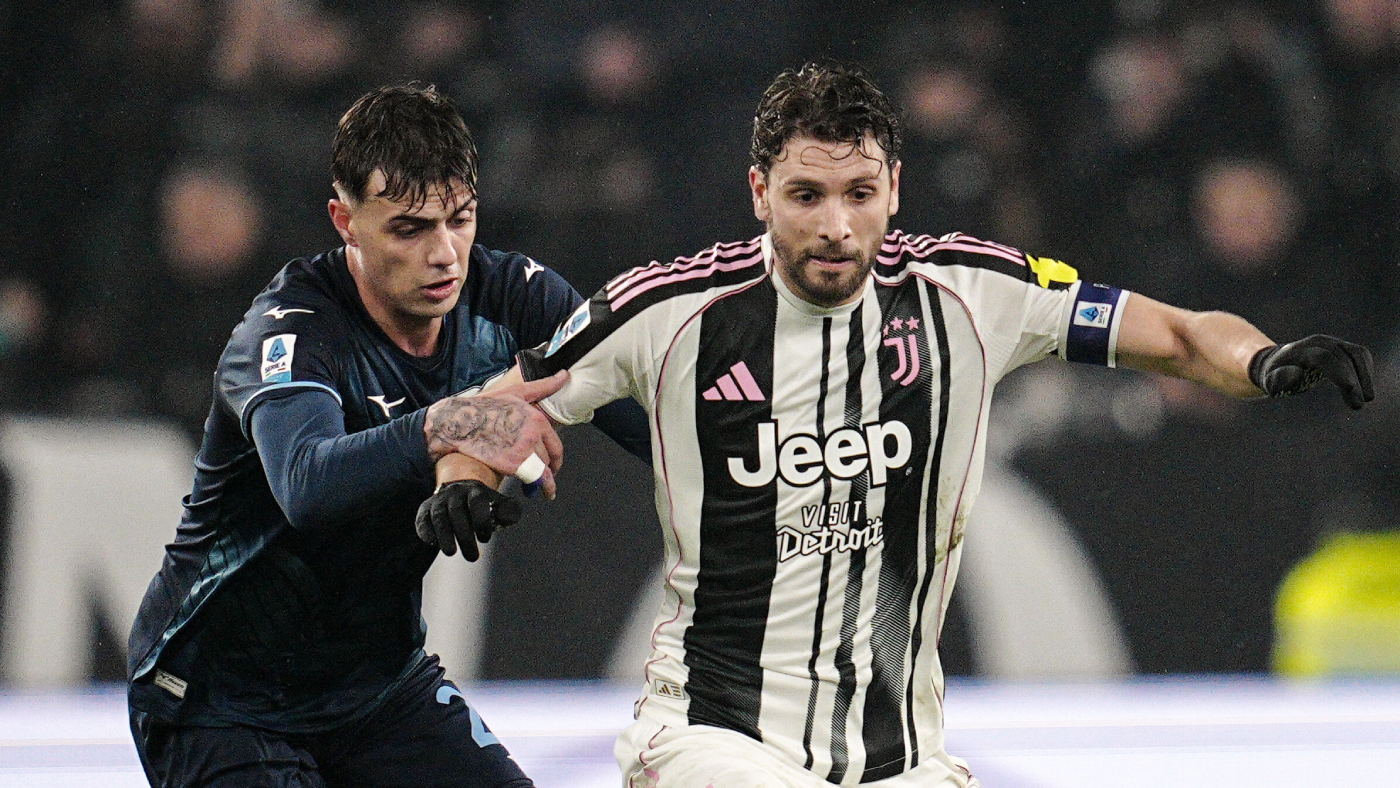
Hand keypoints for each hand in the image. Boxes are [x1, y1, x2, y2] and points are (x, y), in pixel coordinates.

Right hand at [415, 480, 522, 560]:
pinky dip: (425, 530)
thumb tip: (508, 517)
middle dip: (464, 535)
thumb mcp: (500, 506)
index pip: (476, 502)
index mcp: (475, 490)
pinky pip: (423, 519)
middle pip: (457, 511)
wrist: (460, 493)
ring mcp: (439, 500)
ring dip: (445, 535)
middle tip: (473, 557)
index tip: (485, 539)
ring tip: (451, 552)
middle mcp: (455, 492)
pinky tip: (431, 543)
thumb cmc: (485, 506)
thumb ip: (510, 511)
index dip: (480, 520)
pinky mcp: (425, 510)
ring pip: (439, 516)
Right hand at [424, 370, 567, 496]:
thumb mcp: (516, 392)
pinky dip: (541, 487)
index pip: (555, 443)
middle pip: (549, 458)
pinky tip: (540, 492)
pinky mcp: (512, 465)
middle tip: (547, 474)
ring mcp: (523, 450)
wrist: (460, 423)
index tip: (555, 464)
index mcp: (536, 418)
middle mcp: (533, 434)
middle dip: (549, 468)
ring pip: (542, 469)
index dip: (556, 457)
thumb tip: (564, 375)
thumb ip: (543, 386)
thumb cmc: (485, 407)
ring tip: (537, 483)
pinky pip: (533, 479)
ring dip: (541, 477)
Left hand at [1249, 335, 1374, 409]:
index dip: (1338, 371)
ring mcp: (1332, 342)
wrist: (1280, 362)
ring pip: (1356, 354)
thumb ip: (1279, 379)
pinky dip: (1366, 370)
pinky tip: (1365, 388)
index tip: (1350, 388)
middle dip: (1354, 380)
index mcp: (1300, 350)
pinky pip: (1360, 354)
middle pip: (1343, 357)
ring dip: (1365, 376)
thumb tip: (1297, 374)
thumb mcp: (1270, 381)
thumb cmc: (1274, 375)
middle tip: (1359, 404)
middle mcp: (1319, 342)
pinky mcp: (1342, 346)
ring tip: (1367, 399)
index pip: (1323, 357)